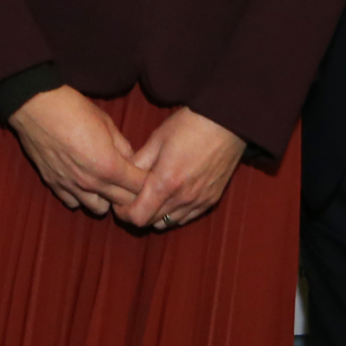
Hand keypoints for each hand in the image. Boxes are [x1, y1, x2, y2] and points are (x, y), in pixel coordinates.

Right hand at [6, 86, 148, 216]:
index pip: (139, 188)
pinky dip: (82, 197)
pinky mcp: (54, 184)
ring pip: (99, 209)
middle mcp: (91, 182)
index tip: (151, 177)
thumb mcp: (106, 122)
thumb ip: (123, 146)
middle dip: (132, 195)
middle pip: (123, 203)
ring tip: (107, 184)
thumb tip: (131, 160)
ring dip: (107, 199)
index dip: (149, 183)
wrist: (35, 106)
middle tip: (133, 183)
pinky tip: (83, 182)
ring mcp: (71, 186)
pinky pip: (73, 203)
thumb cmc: (73, 109)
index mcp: (109, 166)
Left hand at [121, 107, 245, 230]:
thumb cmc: (189, 126)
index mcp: (166, 182)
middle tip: (132, 197)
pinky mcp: (211, 200)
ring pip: (170, 222)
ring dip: (156, 214)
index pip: (138, 217)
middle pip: (152, 223)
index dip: (124, 212)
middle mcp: (183, 198)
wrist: (226, 122)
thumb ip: (138, 162)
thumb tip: (122, 175)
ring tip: (151, 196)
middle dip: (138, 212)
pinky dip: (175, 212)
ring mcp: (199, 201)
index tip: (119, 201)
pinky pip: (187, 217)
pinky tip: (171, 196)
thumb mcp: (157, 139)